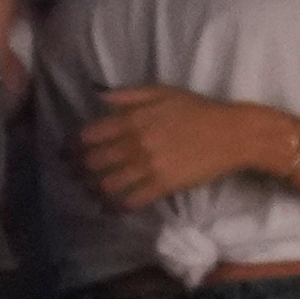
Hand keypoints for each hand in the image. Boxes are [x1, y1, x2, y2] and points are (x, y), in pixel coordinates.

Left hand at [76, 83, 299, 210]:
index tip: (68, 152)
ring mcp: (150, 166)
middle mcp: (137, 144)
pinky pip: (133, 199)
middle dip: (79, 170)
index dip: (75, 146)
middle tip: (72, 176)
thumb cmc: (198, 109)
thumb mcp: (163, 92)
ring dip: (94, 190)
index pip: (92, 135)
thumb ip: (130, 95)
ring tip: (89, 193)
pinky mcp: (164, 185)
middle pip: (95, 162)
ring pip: (109, 184)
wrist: (232, 134)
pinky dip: (118, 205)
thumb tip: (101, 97)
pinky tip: (112, 206)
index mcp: (134, 119)